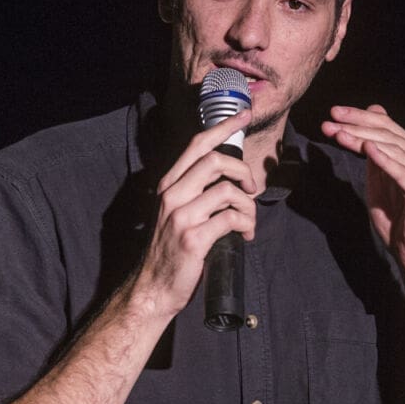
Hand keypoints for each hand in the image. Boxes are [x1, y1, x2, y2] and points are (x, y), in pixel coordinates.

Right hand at [134, 111, 256, 315]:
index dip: (223, 127)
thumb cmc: (171, 252)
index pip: (196, 145)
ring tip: (248, 222)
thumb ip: (195, 192)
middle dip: (243, 171)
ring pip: (228, 192)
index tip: (243, 115)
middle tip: (251, 188)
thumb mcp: (176, 213)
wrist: (154, 288)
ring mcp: (181, 217)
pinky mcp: (193, 239)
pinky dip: (246, 226)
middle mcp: (171, 196)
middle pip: (215, 161)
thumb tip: (230, 177)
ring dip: (248, 207)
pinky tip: (245, 236)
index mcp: (168, 186)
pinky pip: (232, 219)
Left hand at [321, 104, 404, 275]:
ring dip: (363, 140)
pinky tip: (368, 150)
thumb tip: (366, 127)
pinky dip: (385, 160)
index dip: (359, 117)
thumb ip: (373, 156)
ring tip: (339, 134)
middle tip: (330, 120)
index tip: (333, 113)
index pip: (386, 126)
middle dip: (356, 125)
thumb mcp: (378, 182)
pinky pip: (402, 173)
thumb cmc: (396, 220)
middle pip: (387, 133)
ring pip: (392, 149)